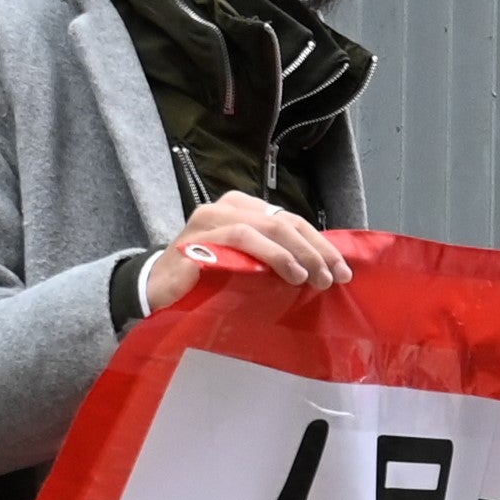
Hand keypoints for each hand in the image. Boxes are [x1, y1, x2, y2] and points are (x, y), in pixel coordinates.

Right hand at [142, 190, 347, 305]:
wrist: (157, 292)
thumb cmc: (207, 279)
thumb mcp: (248, 265)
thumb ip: (277, 257)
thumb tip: (324, 268)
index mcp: (241, 207)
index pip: (290, 220)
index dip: (320, 244)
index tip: (343, 270)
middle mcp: (225, 207)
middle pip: (283, 222)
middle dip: (315, 251)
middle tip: (334, 278)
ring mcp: (210, 220)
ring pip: (267, 227)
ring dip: (298, 254)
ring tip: (315, 279)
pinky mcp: (199, 239)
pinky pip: (242, 238)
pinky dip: (271, 255)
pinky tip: (289, 273)